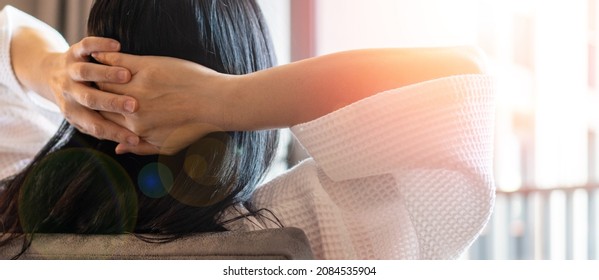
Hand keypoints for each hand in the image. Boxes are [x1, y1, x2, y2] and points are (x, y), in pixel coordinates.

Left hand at [41, 37, 139, 144]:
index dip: (115, 133)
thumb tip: (122, 149)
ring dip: (106, 74)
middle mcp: (70, 92)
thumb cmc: (80, 102)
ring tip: (127, 76)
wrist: (50, 74)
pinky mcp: (75, 51)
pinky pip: (86, 46)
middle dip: (111, 103)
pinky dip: (99, 45)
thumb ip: (106, 132)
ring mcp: (71, 71)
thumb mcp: (87, 120)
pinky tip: (117, 46)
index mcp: (75, 113)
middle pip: (90, 99)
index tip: (136, 137)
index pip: (96, 126)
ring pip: (85, 72)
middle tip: (134, 106)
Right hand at [92, 52, 232, 154]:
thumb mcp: (169, 145)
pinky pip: (117, 60)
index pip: (105, 119)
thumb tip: (119, 148)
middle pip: (101, 99)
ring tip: (89, 69)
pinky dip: (106, 57)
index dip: (98, 112)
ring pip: (105, 80)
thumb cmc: (196, 126)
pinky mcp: (146, 66)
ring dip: (96, 74)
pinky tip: (101, 54)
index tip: (95, 105)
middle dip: (93, 93)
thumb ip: (141, 148)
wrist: (216, 103)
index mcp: (136, 128)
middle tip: (87, 85)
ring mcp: (137, 86)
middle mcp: (131, 109)